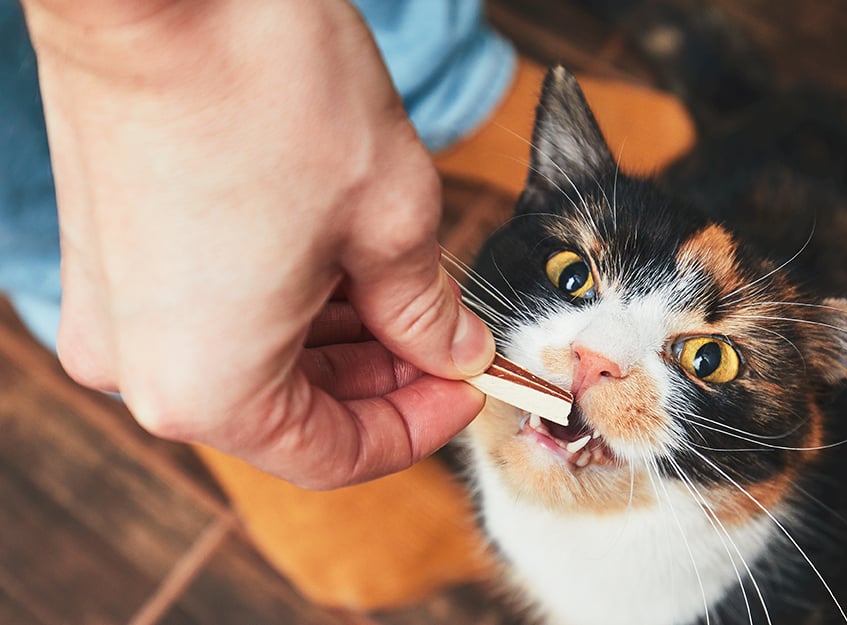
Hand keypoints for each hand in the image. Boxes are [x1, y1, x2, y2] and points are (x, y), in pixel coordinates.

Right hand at [22, 0, 494, 487]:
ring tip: (403, 288)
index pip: (337, 454)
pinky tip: (337, 263)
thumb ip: (426, 312)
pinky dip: (284, 306)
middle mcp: (143, 370)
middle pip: (292, 412)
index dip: (419, 425)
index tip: (471, 384)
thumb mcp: (390, 219)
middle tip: (449, 335)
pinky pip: (213, 318)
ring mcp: (115, 314)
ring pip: (255, 364)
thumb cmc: (268, 89)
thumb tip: (451, 351)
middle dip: (383, 377)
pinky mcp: (109, 262)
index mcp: (209, 388)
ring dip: (338, 339)